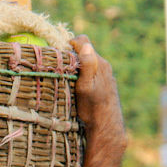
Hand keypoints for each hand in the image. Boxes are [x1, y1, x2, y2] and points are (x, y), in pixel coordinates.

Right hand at [70, 36, 126, 162]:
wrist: (106, 124)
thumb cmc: (92, 107)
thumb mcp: (85, 86)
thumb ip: (87, 64)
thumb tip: (85, 44)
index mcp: (98, 62)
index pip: (83, 41)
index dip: (70, 44)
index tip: (60, 54)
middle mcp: (104, 65)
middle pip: (85, 51)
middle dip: (72, 56)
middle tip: (61, 69)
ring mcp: (106, 75)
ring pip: (89, 63)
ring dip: (78, 67)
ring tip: (68, 80)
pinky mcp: (105, 83)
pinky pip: (93, 73)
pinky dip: (84, 76)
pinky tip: (78, 89)